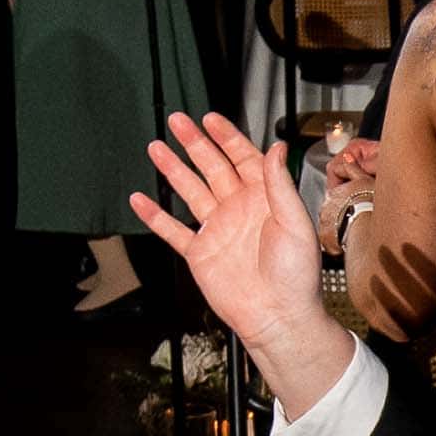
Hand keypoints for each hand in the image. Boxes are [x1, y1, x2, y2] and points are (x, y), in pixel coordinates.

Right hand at [123, 110, 341, 386]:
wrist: (278, 316)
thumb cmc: (296, 275)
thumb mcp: (295, 223)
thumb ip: (280, 184)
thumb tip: (276, 147)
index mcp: (264, 198)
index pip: (243, 158)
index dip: (227, 137)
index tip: (210, 119)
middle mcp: (239, 208)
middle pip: (212, 167)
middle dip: (194, 143)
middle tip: (177, 121)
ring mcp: (217, 229)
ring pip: (190, 191)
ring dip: (173, 169)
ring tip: (155, 147)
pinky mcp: (200, 253)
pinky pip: (173, 230)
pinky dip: (155, 216)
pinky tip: (140, 199)